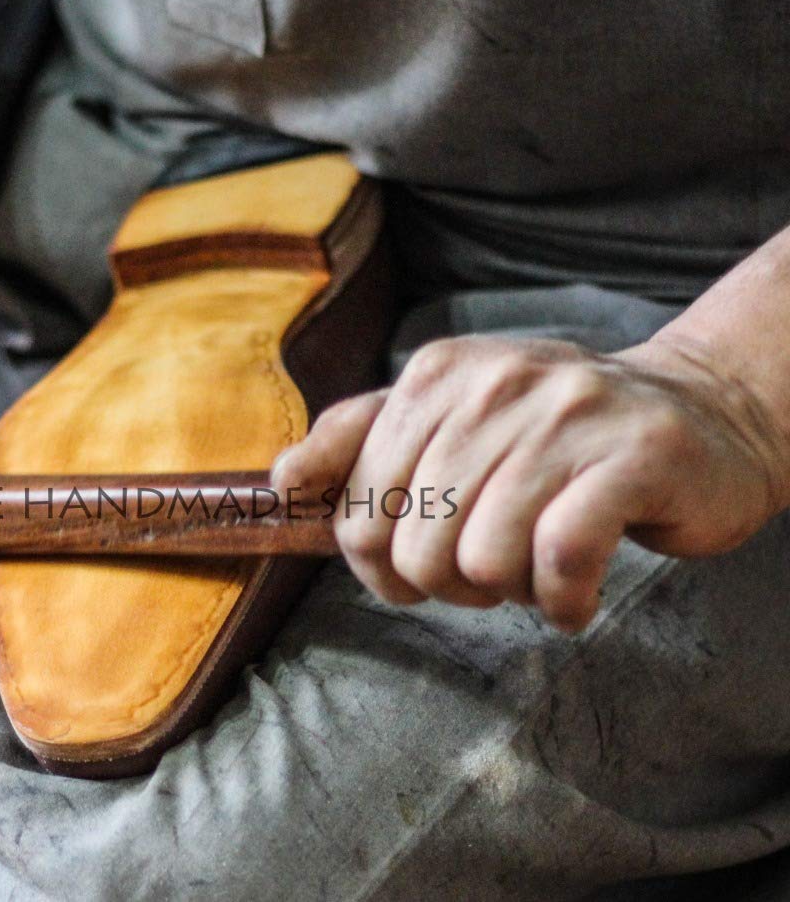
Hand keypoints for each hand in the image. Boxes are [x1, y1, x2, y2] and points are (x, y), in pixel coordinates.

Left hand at [272, 335, 789, 630]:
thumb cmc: (553, 435)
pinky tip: (573, 597)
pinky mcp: (632, 457)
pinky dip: (562, 602)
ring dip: (507, 593)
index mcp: (435, 375)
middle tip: (488, 573)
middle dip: (446, 585)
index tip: (416, 569)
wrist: (696, 415)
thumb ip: (360, 442)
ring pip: (483, 558)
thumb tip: (282, 480)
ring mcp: (566, 415)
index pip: (358, 509)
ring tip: (534, 571)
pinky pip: (559, 562)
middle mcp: (495, 383)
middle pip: (416, 544)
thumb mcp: (449, 419)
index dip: (380, 566)